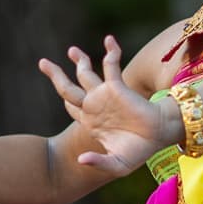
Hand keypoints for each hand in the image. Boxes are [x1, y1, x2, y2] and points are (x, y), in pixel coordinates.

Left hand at [38, 36, 170, 177]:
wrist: (159, 137)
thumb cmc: (138, 151)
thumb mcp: (116, 164)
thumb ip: (98, 162)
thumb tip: (80, 160)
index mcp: (91, 121)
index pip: (71, 106)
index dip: (64, 100)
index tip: (60, 92)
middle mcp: (95, 106)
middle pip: (68, 88)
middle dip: (55, 75)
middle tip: (42, 62)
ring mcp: (105, 95)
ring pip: (85, 73)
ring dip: (79, 60)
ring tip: (72, 50)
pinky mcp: (118, 87)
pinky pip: (111, 65)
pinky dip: (110, 52)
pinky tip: (109, 39)